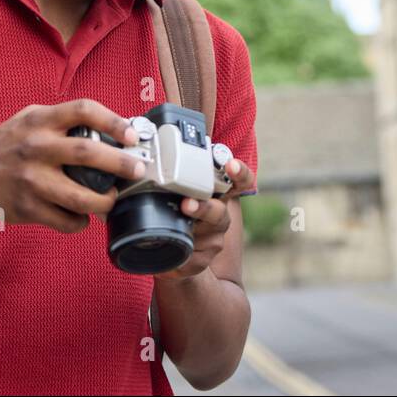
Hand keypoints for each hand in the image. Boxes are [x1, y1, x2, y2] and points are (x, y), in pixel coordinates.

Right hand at [0, 98, 147, 232]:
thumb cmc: (2, 146)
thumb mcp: (28, 120)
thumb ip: (61, 121)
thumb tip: (112, 131)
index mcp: (39, 120)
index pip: (84, 110)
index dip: (114, 121)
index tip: (132, 136)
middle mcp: (35, 147)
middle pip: (88, 153)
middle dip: (121, 163)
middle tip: (138, 170)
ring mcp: (31, 180)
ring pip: (81, 196)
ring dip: (104, 201)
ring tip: (112, 198)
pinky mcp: (27, 208)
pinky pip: (66, 221)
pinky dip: (81, 222)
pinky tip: (83, 216)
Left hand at [153, 158, 252, 280]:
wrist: (169, 254)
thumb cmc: (171, 215)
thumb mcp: (172, 192)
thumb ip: (173, 170)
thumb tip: (157, 136)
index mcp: (214, 193)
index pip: (238, 180)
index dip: (239, 172)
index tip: (231, 165)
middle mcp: (219, 214)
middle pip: (220, 210)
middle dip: (204, 207)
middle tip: (187, 205)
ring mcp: (214, 238)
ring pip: (208, 236)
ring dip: (192, 233)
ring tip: (177, 232)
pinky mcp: (204, 260)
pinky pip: (194, 259)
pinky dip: (181, 258)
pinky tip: (170, 260)